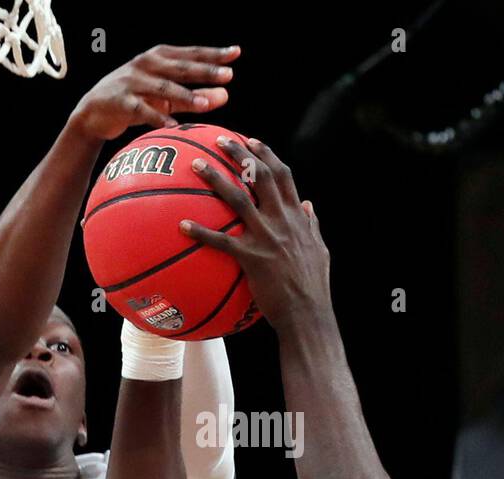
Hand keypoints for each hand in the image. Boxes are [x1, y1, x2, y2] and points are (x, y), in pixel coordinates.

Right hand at [69, 45, 239, 141]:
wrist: (93, 112)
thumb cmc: (136, 100)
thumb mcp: (166, 98)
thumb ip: (194, 97)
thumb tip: (225, 95)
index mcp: (158, 57)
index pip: (191, 54)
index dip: (213, 54)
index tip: (236, 53)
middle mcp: (146, 65)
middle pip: (180, 67)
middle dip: (205, 71)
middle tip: (228, 75)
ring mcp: (132, 82)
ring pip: (163, 88)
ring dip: (185, 96)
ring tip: (205, 104)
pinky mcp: (120, 102)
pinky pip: (142, 110)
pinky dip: (157, 118)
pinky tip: (173, 126)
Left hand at [179, 137, 332, 328]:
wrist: (308, 313)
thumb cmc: (313, 285)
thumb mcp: (320, 249)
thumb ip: (312, 225)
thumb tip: (309, 206)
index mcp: (297, 217)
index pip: (283, 176)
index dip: (267, 155)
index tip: (252, 141)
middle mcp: (282, 220)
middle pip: (259, 176)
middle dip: (239, 154)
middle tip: (219, 140)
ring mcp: (266, 238)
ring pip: (238, 199)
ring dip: (215, 179)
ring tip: (195, 165)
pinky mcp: (251, 258)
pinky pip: (221, 241)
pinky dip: (201, 232)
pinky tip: (182, 225)